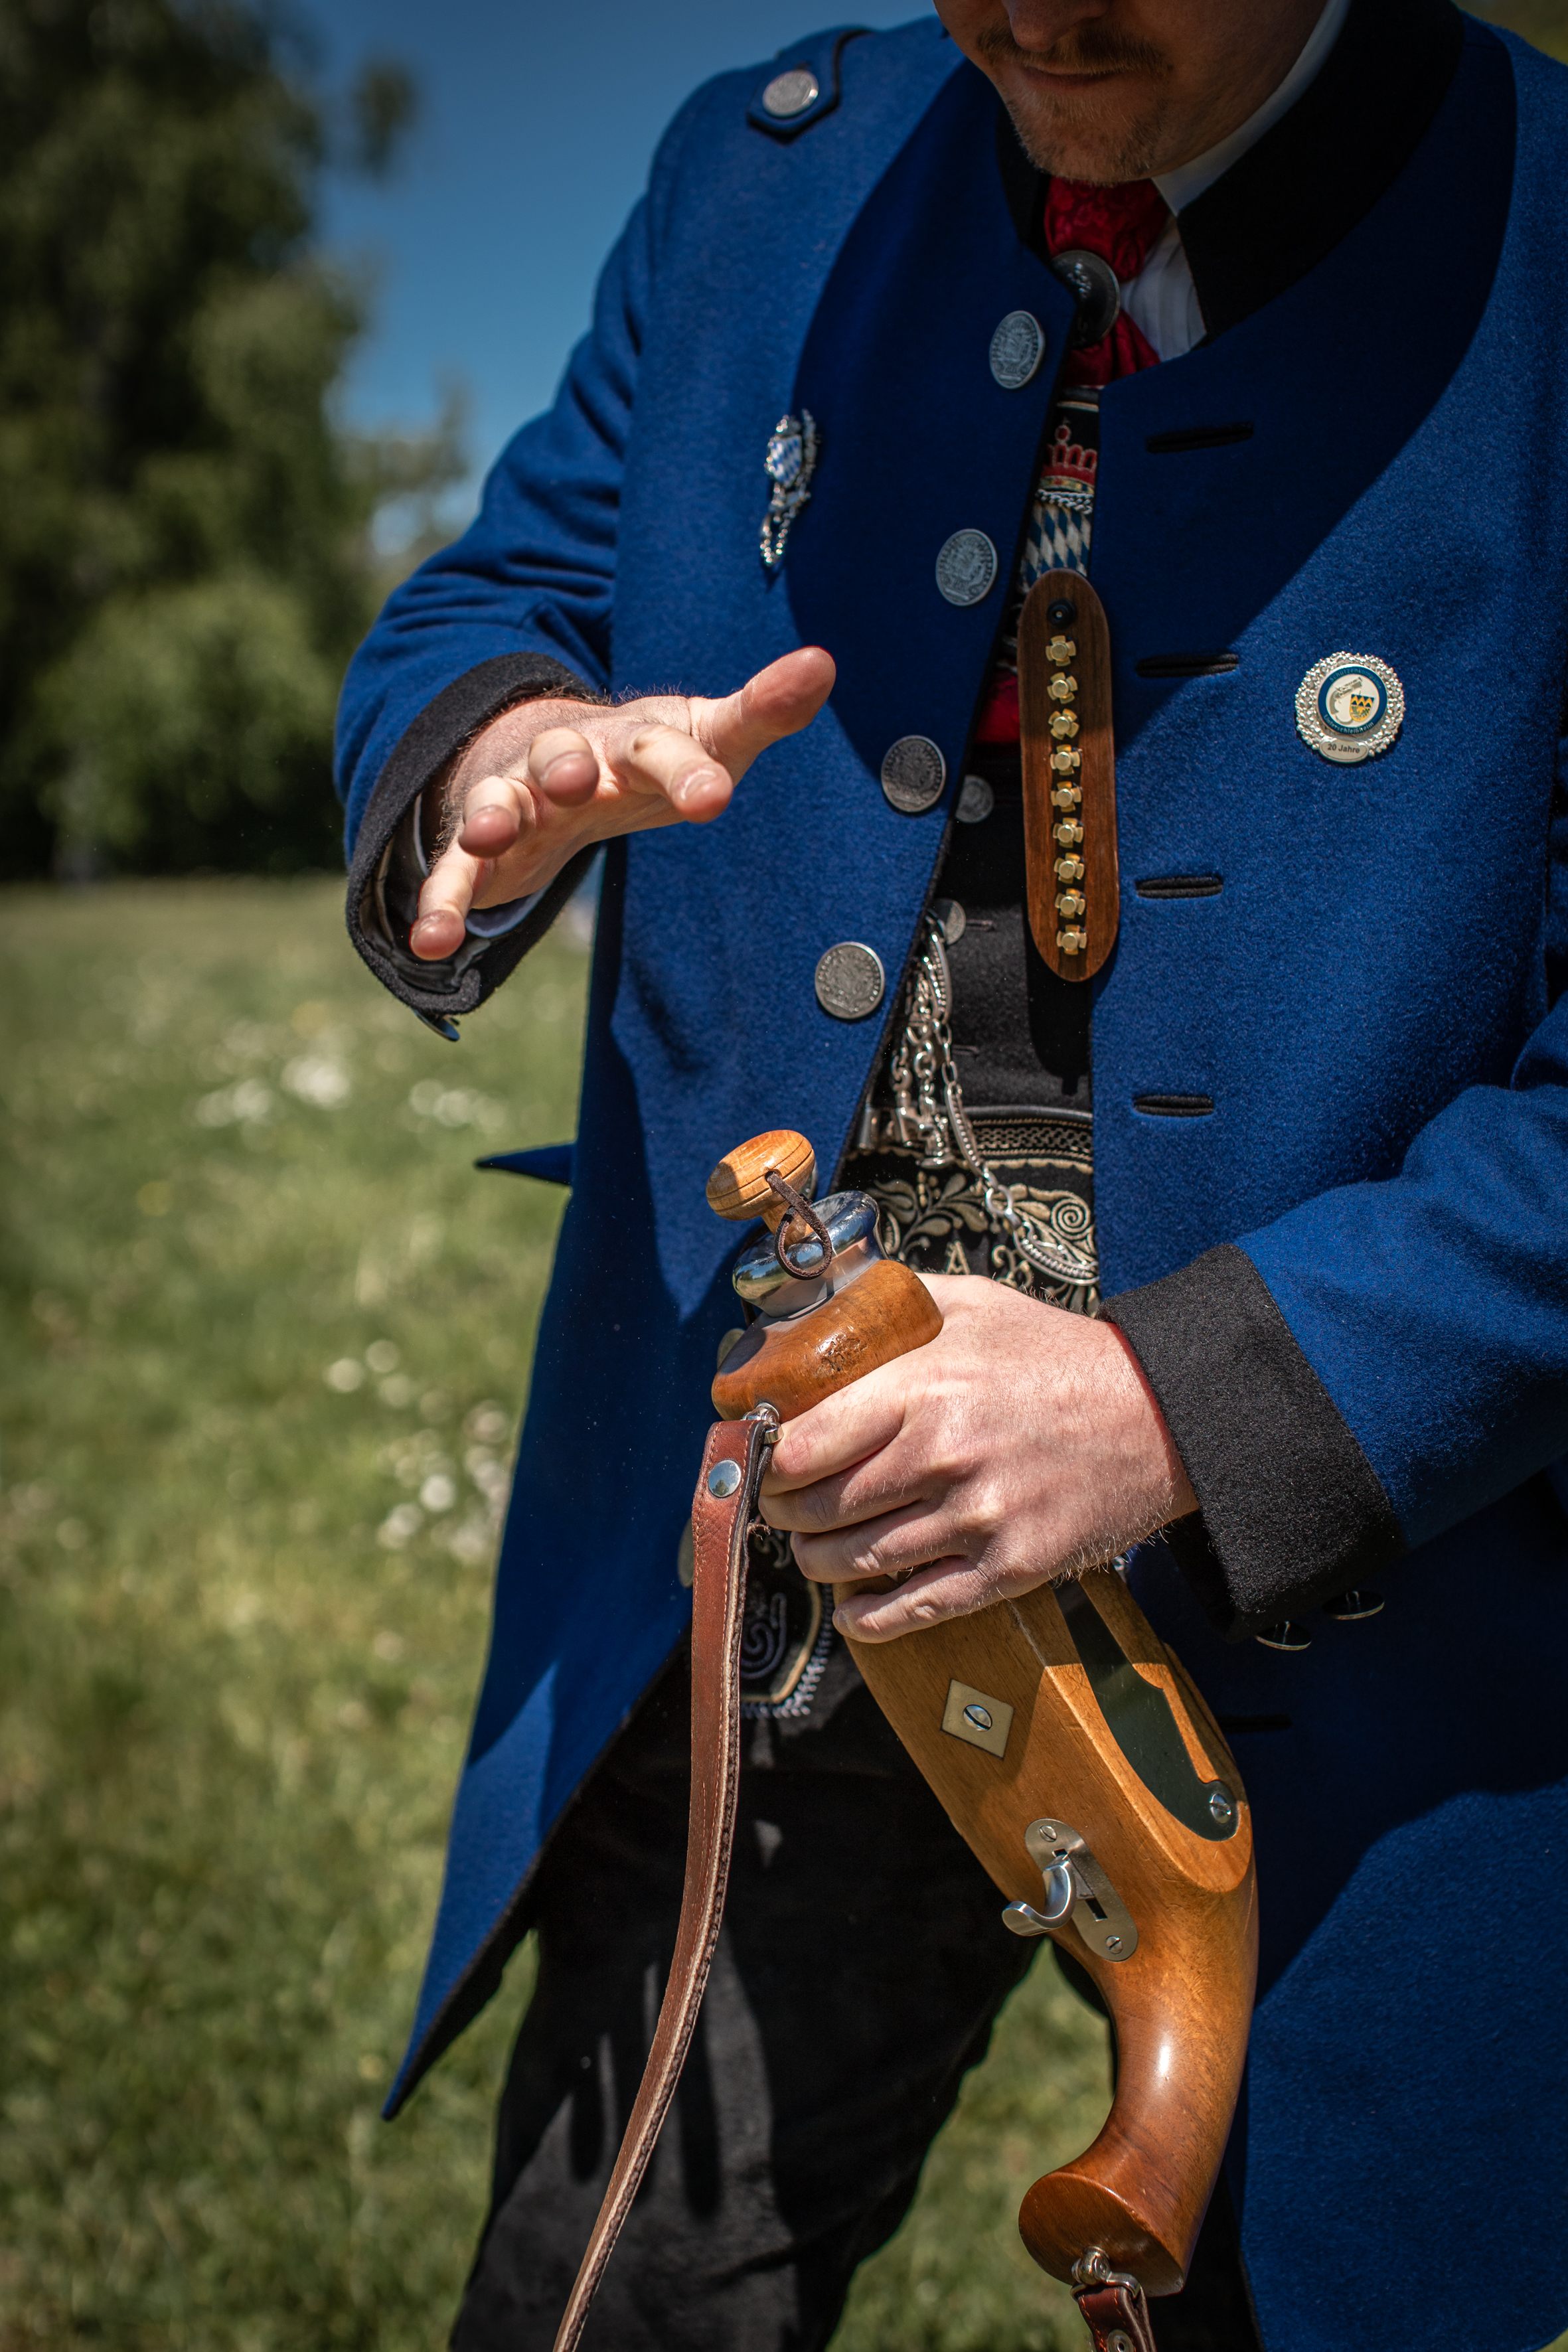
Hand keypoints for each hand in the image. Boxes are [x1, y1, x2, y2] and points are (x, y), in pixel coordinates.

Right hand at [409, 646, 834, 959]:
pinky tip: (429, 943)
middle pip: (566, 757)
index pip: (662, 746)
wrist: (552, 762)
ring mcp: (518, 798)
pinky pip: (455, 870)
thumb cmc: (646, 760)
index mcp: (632, 741)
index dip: (685, 770)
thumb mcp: (705, 738)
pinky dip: (441, 902)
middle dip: (566, 767)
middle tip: (573, 783)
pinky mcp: (479, 844)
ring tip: (490, 833)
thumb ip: (762, 711)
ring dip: (492, 814)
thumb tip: (826, 662)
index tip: (715, 799)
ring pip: (500, 801)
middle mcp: (569, 760)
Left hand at [759, 1274, 1196, 1642]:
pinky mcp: (1009, 1568)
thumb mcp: (974, 1304)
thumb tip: (818, 1310)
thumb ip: (892, 1302)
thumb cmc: (1056, 1356)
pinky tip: (852, 1606)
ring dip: (816, 1561)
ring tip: (813, 1545)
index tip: (760, 1458)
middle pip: (818, 1509)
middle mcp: (944, 1457)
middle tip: (779, 1505)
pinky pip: (912, 1609)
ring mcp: (977, 1519)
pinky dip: (868, 1616)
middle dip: (782, 1511)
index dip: (765, 1459)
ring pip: (853, 1562)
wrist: (1158, 1416)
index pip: (803, 1444)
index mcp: (925, 1387)